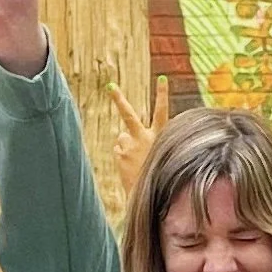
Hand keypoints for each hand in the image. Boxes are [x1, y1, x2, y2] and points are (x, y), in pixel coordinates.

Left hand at [105, 67, 169, 195]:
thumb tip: (121, 135)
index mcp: (160, 136)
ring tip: (136, 161)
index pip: (162, 112)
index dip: (162, 95)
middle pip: (129, 116)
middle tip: (110, 86)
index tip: (162, 78)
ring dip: (126, 146)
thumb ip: (143, 141)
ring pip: (122, 137)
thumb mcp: (160, 154)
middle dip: (118, 99)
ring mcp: (130, 146)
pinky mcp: (120, 154)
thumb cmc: (159, 173)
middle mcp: (144, 138)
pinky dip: (122, 156)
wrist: (150, 193)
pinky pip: (118, 149)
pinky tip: (130, 167)